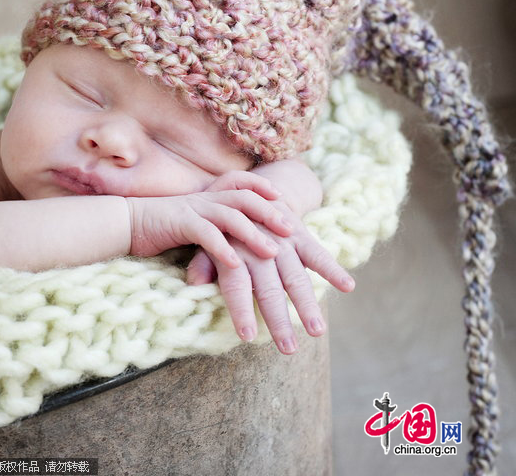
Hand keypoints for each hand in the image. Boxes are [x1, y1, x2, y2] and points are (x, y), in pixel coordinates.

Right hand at [126, 189, 291, 266]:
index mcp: (209, 195)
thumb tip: (236, 238)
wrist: (126, 223)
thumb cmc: (161, 226)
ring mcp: (193, 209)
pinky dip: (222, 249)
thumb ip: (213, 223)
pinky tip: (235, 264)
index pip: (241, 183)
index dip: (263, 187)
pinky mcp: (179, 224)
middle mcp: (205, 198)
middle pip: (244, 198)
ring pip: (230, 215)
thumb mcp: (192, 221)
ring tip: (272, 251)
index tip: (282, 197)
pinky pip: (206, 234)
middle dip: (269, 212)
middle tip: (290, 228)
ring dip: (253, 234)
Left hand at [187, 182, 354, 353]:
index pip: (235, 285)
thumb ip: (204, 261)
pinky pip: (318, 253)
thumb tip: (194, 284)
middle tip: (288, 349)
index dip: (240, 310)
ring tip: (317, 331)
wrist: (253, 191)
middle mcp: (259, 248)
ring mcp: (283, 241)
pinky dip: (333, 269)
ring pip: (296, 276)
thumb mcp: (210, 239)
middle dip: (279, 319)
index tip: (246, 336)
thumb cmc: (227, 227)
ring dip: (307, 304)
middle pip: (269, 288)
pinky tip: (348, 286)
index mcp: (234, 252)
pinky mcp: (301, 234)